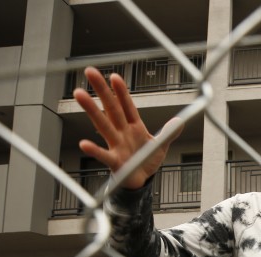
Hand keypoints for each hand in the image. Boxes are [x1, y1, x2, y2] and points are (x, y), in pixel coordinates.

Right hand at [73, 67, 181, 188]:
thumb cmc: (146, 160)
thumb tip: (181, 121)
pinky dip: (95, 150)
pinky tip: (84, 144)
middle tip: (90, 71)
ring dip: (92, 110)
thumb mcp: (160, 146)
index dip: (122, 92)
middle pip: (111, 109)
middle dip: (102, 91)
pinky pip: (104, 155)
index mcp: (134, 127)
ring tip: (79, 94)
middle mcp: (122, 132)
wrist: (139, 181)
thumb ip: (169, 133)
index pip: (127, 106)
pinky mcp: (115, 161)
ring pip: (103, 125)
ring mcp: (116, 145)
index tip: (114, 76)